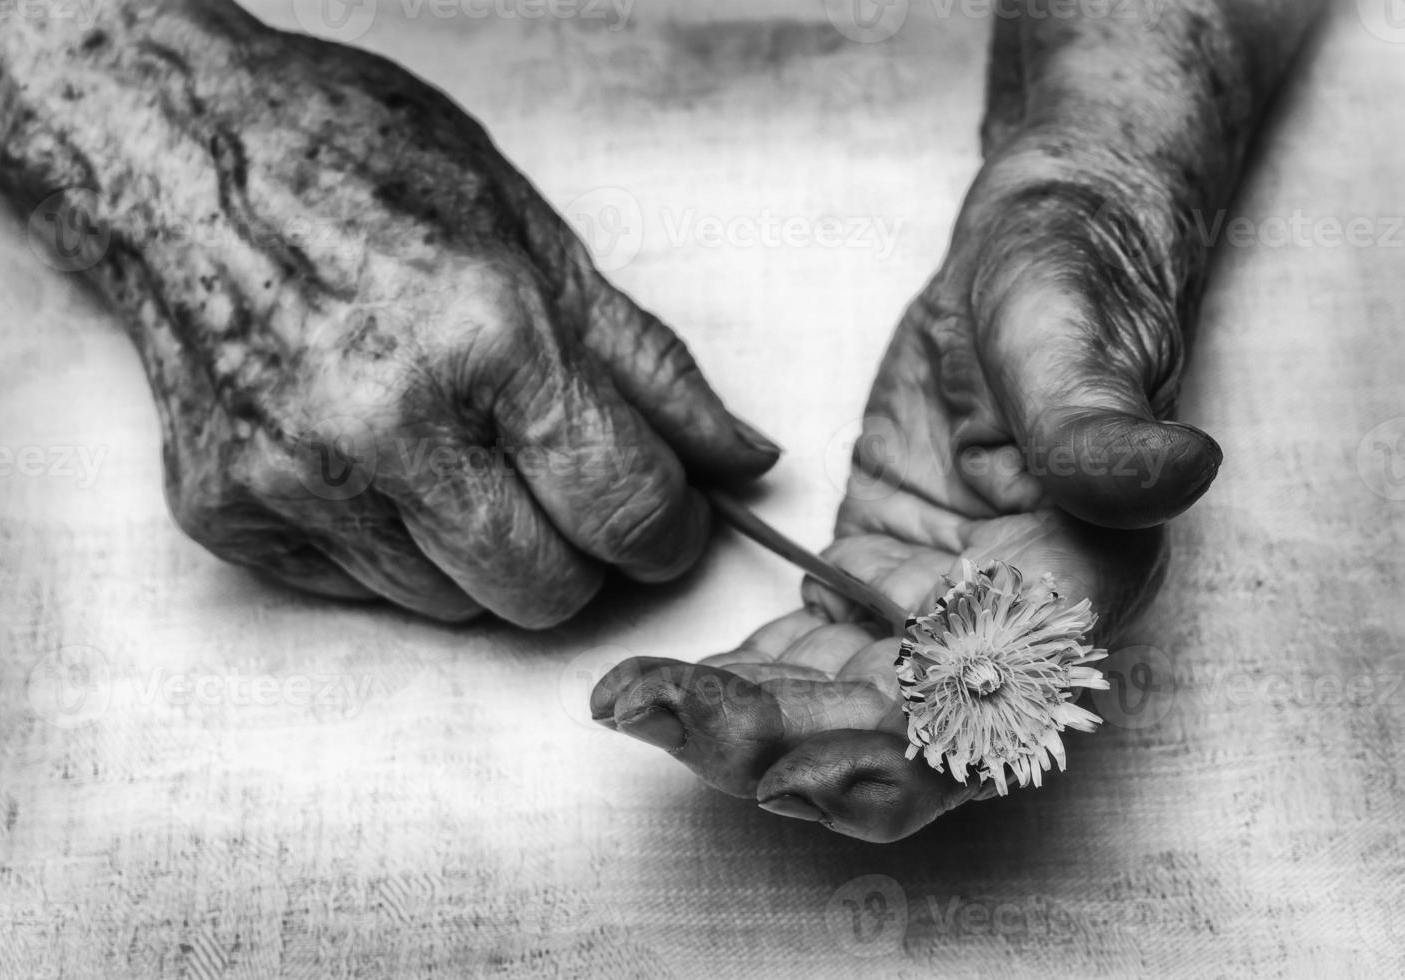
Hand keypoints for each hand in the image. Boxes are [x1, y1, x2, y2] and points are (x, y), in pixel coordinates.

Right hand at [0, 4, 779, 626]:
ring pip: (458, 607)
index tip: (666, 516)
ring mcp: (297, 478)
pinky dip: (400, 547)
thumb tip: (740, 460)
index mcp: (487, 336)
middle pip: (547, 591)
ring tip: (462, 454)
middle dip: (587, 557)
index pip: (627, 508)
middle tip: (570, 490)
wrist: (174, 156)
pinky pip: (366, 591)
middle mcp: (386, 424)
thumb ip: (648, 365)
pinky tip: (379, 461)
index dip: (671, 529)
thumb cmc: (362, 170)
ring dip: (490, 553)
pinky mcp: (229, 514)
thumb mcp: (534, 236)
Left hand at [592, 144, 1222, 841]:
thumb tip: (1170, 471)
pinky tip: (659, 683)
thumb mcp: (1076, 351)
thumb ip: (1100, 428)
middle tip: (667, 718)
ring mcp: (927, 617)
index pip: (976, 719)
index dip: (882, 759)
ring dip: (736, 723)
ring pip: (833, 711)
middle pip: (886, 739)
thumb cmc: (1066, 297)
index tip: (781, 766)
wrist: (1025, 269)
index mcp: (1069, 597)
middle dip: (775, 748)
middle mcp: (1001, 633)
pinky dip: (731, 678)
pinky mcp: (871, 586)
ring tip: (634, 702)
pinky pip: (801, 656)